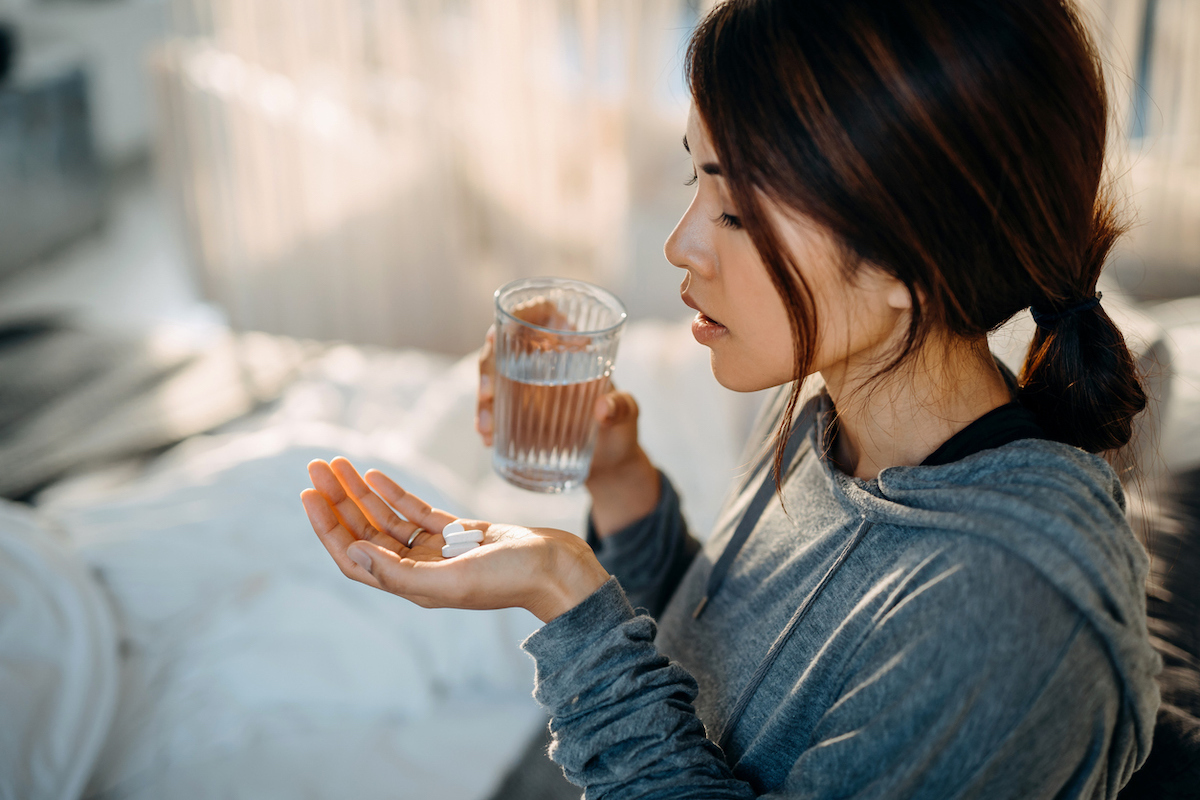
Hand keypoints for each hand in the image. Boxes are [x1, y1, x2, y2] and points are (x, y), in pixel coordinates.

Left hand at [301, 457, 610, 621]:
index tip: (309, 495)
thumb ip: (401, 573)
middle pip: (365, 532)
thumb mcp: (453, 581)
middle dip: (338, 500)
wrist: (558, 569)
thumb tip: (353, 554)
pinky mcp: (460, 533)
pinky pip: (416, 511)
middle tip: (316, 466)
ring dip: (361, 492)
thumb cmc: (512, 579)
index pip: (354, 556)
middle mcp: (419, 568)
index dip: (328, 527)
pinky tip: (375, 474)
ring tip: (338, 462)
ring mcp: (438, 550)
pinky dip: (395, 492)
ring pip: (387, 518)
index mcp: (412, 585)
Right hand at [476, 301, 659, 533]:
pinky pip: (494, 409)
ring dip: (483, 399)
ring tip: (487, 428)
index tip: (504, 328)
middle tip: (489, 394)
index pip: (543, 313)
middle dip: (488, 366)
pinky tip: (488, 437)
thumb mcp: (628, 415)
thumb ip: (622, 408)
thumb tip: (602, 409)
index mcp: (572, 347)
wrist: (610, 465)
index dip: (521, 312)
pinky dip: (486, 421)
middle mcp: (544, 361)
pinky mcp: (519, 413)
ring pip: (493, 377)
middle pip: (505, 345)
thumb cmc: (622, 429)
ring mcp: (527, 387)